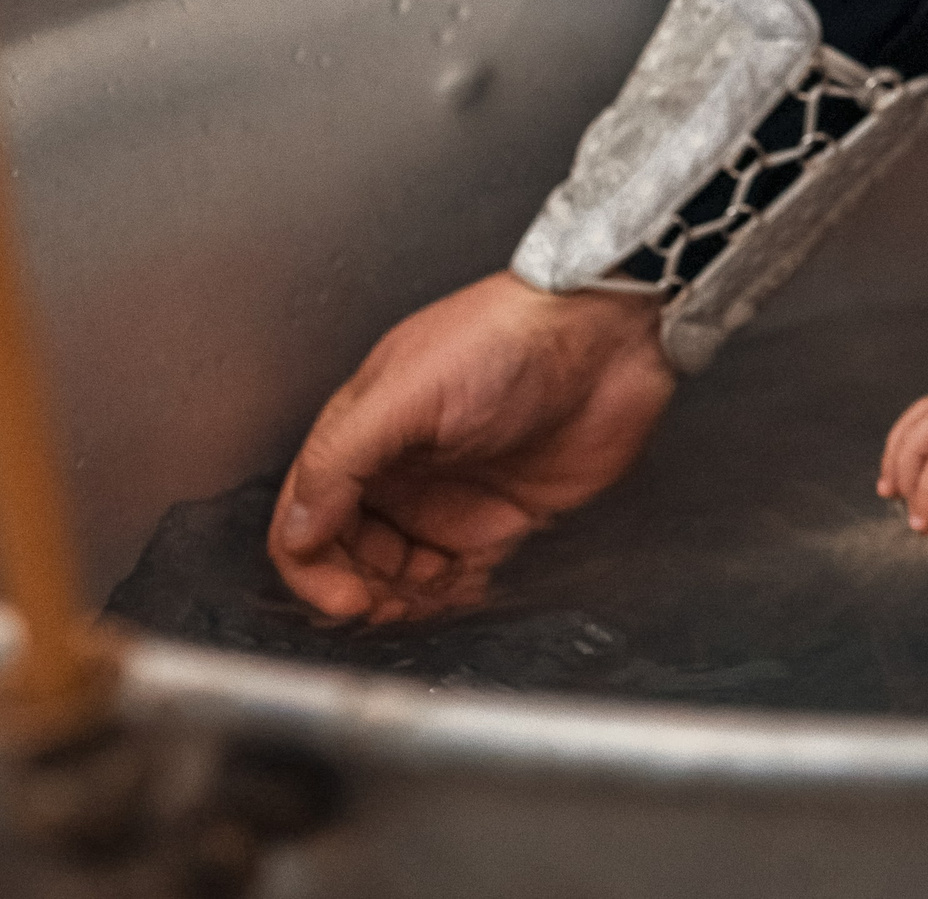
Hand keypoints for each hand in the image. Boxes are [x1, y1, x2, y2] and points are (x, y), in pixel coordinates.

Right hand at [266, 272, 673, 622]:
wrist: (605, 340)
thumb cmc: (506, 339)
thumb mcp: (408, 392)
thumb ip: (343, 459)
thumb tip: (299, 527)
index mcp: (365, 432)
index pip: (307, 512)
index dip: (311, 562)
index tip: (342, 598)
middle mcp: (403, 469)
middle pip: (350, 550)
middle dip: (356, 588)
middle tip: (379, 611)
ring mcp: (453, 495)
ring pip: (401, 570)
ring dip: (401, 598)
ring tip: (419, 605)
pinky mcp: (505, 516)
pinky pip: (462, 573)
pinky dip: (451, 596)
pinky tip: (460, 595)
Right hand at [878, 329, 927, 532]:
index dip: (926, 499)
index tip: (923, 526)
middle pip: (914, 444)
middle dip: (906, 483)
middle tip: (913, 517)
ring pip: (908, 426)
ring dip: (894, 460)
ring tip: (889, 491)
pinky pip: (916, 413)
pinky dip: (902, 437)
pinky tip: (902, 458)